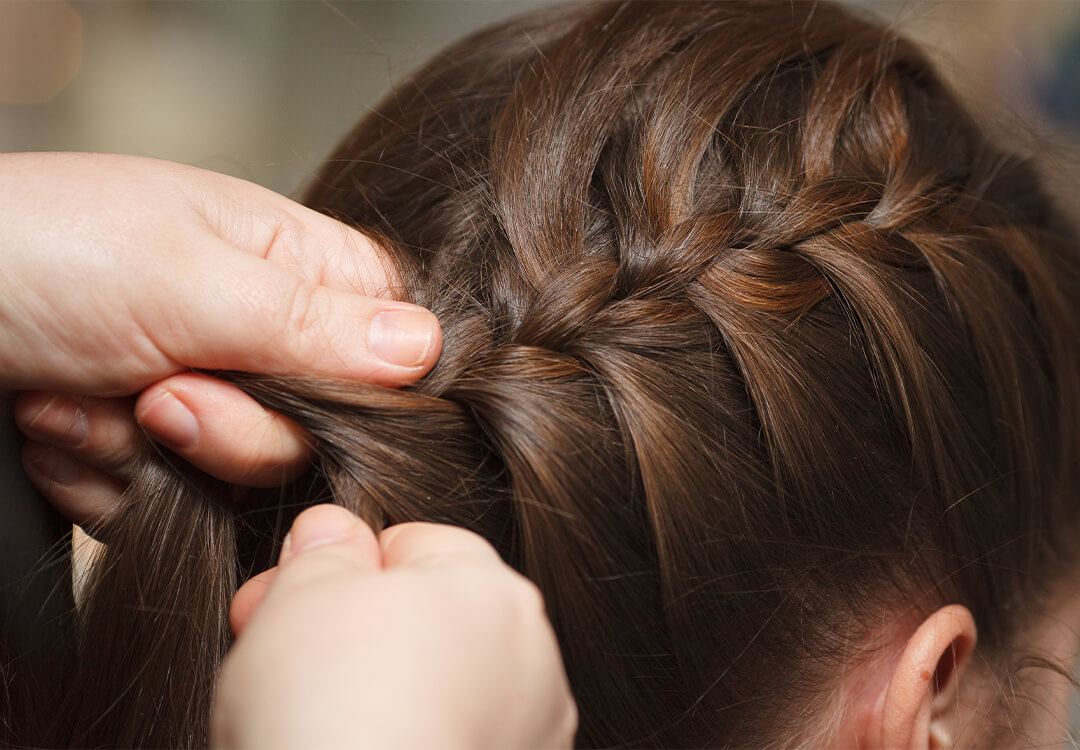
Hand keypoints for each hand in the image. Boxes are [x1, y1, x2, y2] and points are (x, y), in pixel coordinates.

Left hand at [3, 153, 440, 523]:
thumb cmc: (33, 250)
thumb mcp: (183, 277)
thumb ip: (313, 323)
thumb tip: (428, 349)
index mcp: (292, 266)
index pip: (392, 346)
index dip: (354, 393)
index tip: (273, 386)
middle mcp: (261, 338)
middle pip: (314, 436)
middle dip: (223, 430)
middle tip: (154, 388)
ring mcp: (205, 401)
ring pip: (235, 485)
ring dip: (142, 456)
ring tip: (74, 390)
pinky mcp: (151, 456)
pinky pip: (167, 510)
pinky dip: (100, 480)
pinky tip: (55, 423)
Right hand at [212, 505, 576, 749]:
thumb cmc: (331, 717)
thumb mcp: (302, 595)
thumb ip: (323, 550)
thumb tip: (331, 532)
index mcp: (491, 587)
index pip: (412, 546)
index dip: (337, 571)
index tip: (283, 599)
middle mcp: (529, 657)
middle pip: (428, 620)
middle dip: (356, 633)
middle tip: (282, 662)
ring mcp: (529, 733)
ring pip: (441, 689)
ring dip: (386, 695)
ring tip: (318, 724)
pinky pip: (453, 741)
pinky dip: (410, 745)